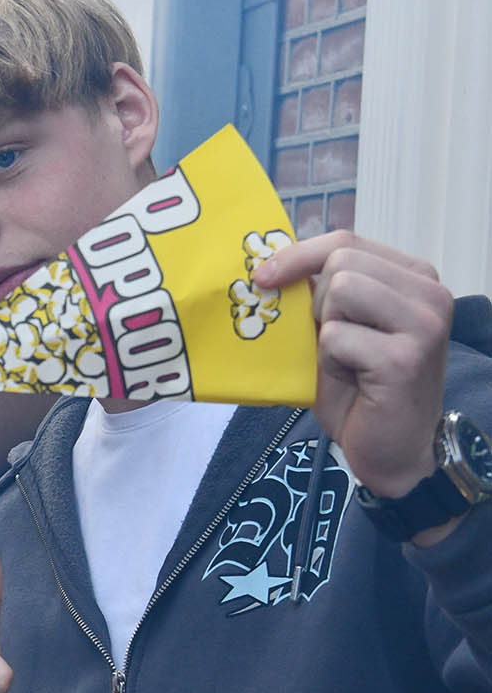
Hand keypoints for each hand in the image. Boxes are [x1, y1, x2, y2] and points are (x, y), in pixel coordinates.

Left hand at [256, 232, 454, 505]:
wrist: (391, 451)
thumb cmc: (362, 393)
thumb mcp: (339, 332)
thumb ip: (322, 296)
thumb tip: (270, 264)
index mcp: (414, 278)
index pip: (347, 240)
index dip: (299, 254)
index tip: (263, 276)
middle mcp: (429, 292)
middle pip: (342, 261)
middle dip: (319, 302)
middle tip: (331, 343)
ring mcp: (422, 322)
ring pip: (341, 290)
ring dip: (327, 330)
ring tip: (346, 361)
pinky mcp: (404, 357)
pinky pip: (336, 337)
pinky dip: (331, 361)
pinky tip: (355, 382)